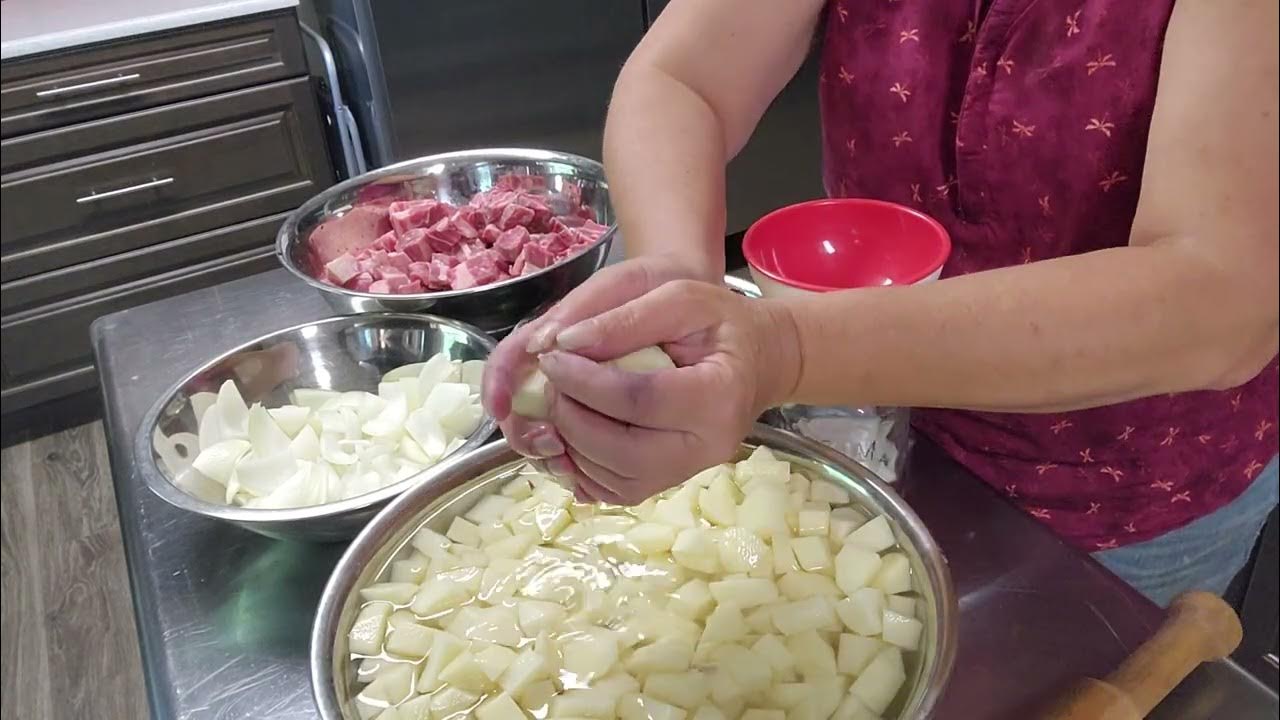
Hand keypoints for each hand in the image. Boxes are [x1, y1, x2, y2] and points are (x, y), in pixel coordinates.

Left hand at [533, 279, 799, 503]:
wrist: (758, 362)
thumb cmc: (722, 324)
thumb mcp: (682, 299)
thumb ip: (626, 318)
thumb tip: (564, 342)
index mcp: (717, 397)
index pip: (639, 399)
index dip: (584, 381)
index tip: (551, 356)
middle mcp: (707, 447)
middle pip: (620, 450)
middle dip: (570, 416)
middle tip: (549, 381)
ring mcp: (687, 473)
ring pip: (611, 479)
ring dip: (568, 444)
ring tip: (558, 402)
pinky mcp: (667, 484)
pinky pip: (610, 492)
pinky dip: (577, 466)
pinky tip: (569, 430)